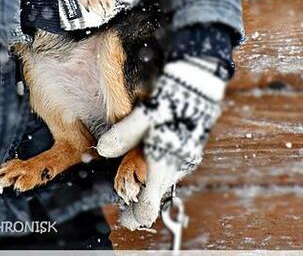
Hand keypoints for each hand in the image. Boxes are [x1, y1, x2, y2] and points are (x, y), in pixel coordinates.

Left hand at [97, 56, 227, 228]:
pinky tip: (153, 152)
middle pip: (154, 194)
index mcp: (162, 166)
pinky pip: (173, 165)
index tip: (123, 218)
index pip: (147, 207)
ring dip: (150, 180)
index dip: (133, 216)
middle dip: (138, 197)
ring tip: (135, 174)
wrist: (199, 85)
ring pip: (164, 178)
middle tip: (123, 198)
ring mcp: (186, 158)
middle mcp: (176, 167)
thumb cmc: (171, 101)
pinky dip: (161, 166)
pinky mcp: (191, 147)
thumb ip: (123, 135)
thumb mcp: (142, 117)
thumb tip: (104, 149)